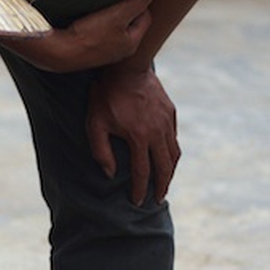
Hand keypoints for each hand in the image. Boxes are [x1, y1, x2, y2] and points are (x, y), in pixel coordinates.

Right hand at [0, 0, 154, 72]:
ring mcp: (104, 53)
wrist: (59, 52)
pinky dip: (98, 24)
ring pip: (115, 29)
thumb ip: (137, 2)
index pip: (145, 17)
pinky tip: (89, 17)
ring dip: (112, 16)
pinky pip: (100, 33)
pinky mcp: (89, 51)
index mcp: (131, 43)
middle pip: (131, 24)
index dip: (141, 1)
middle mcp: (120, 51)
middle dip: (127, 9)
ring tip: (104, 4)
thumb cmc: (90, 34)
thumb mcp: (118, 15)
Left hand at [87, 66, 179, 204]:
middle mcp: (157, 132)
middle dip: (161, 186)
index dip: (140, 190)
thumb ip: (101, 151)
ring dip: (170, 172)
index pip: (143, 172)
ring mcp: (167, 122)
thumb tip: (110, 173)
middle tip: (157, 199)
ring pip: (174, 154)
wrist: (127, 67)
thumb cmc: (106, 96)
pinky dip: (172, 152)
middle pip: (164, 167)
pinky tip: (166, 157)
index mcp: (139, 138)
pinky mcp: (170, 112)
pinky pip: (174, 138)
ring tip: (165, 183)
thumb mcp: (95, 123)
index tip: (138, 202)